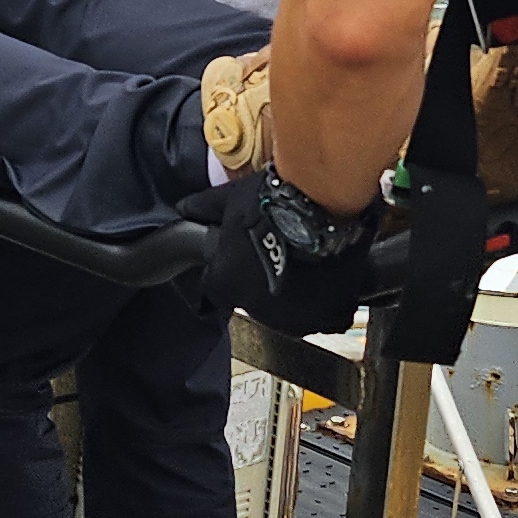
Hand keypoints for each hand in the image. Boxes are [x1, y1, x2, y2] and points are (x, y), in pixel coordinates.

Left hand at [199, 168, 376, 334]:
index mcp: (226, 282)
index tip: (240, 258)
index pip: (216, 287)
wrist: (323, 209)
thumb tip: (185, 207)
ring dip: (295, 297)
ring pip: (290, 315)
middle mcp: (256, 308)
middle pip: (255, 303)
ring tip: (308, 266)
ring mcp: (293, 317)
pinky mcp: (328, 317)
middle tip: (279, 255)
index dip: (228, 271)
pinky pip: (326, 319)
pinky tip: (331, 280)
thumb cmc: (273, 203)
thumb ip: (204, 207)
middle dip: (263, 285)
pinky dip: (328, 305)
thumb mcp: (231, 198)